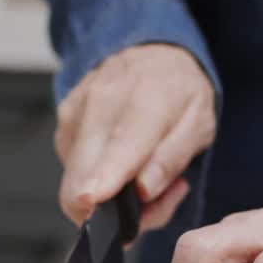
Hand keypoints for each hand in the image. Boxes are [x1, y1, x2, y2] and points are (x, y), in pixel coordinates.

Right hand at [55, 43, 215, 234]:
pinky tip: (121, 165)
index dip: (104, 178)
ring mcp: (77, 111)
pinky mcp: (63, 122)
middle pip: (84, 175)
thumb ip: (172, 159)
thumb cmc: (179, 92)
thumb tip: (143, 190)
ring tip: (140, 179)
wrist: (151, 53)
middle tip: (150, 204)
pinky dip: (97, 180)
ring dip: (107, 197)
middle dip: (112, 209)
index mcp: (147, 101)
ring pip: (76, 182)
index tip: (92, 199)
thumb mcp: (199, 125)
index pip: (121, 146)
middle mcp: (103, 102)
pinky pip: (73, 171)